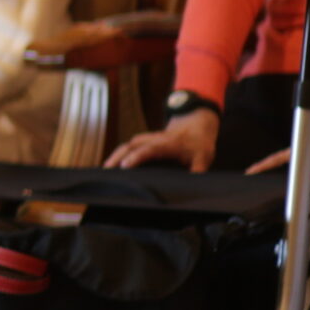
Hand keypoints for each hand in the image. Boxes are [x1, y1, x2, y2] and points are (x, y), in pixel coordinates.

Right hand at [106, 109, 220, 171]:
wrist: (196, 125)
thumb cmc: (199, 143)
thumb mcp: (204, 157)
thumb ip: (198, 170)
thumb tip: (195, 184)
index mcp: (169, 143)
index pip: (149, 149)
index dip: (136, 157)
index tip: (124, 166)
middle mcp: (155, 139)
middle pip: (132, 145)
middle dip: (118, 156)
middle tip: (106, 171)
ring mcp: (149, 139)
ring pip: (128, 144)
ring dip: (116, 155)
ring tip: (105, 170)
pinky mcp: (146, 142)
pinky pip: (130, 146)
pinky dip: (120, 154)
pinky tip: (113, 164)